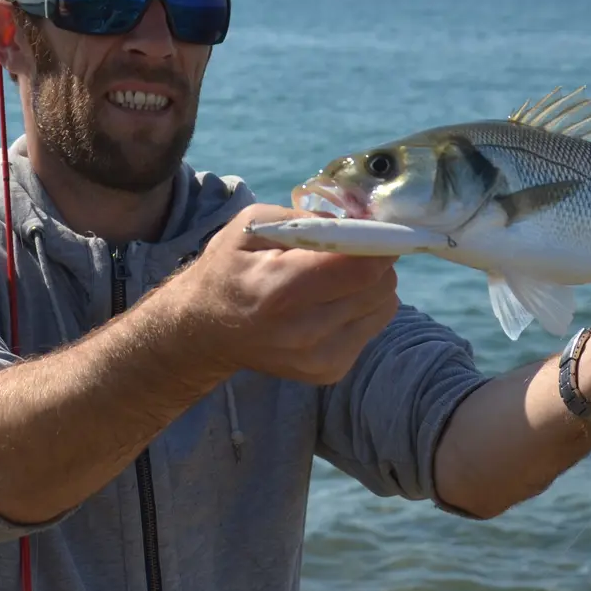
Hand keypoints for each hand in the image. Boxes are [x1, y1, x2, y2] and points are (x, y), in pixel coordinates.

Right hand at [165, 204, 399, 384]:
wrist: (205, 331)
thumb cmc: (228, 269)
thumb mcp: (251, 226)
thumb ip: (304, 219)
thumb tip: (355, 223)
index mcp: (281, 289)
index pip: (360, 268)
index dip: (377, 242)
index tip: (373, 228)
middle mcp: (304, 330)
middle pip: (380, 286)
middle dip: (374, 260)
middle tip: (350, 250)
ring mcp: (319, 357)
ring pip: (384, 306)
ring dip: (370, 285)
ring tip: (335, 279)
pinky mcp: (329, 371)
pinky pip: (372, 327)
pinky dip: (361, 309)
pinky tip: (329, 304)